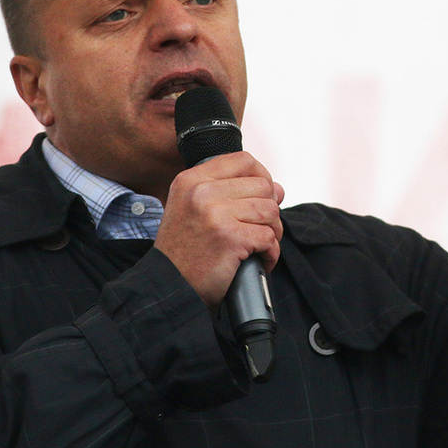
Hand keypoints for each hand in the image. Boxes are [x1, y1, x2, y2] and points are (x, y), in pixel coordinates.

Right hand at [154, 152, 284, 310]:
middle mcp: (202, 192)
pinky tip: (259, 260)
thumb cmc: (184, 252)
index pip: (244, 161)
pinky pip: (269, 238)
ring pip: (270, 211)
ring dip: (272, 232)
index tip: (262, 195)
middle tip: (260, 229)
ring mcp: (216, 214)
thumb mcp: (192, 208)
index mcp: (192, 180)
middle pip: (263, 186)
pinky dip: (271, 253)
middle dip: (269, 210)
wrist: (170, 286)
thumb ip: (229, 192)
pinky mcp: (231, 238)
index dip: (262, 176)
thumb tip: (278, 189)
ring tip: (260, 245)